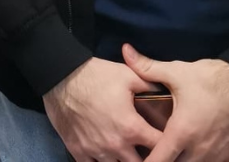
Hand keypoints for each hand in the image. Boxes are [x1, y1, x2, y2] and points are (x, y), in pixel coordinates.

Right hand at [43, 56, 163, 160]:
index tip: (167, 141)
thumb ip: (149, 86)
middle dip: (147, 158)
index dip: (167, 145)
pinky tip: (106, 156)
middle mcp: (116, 146)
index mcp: (131, 128)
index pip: (161, 147)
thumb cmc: (95, 75)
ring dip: (124, 161)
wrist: (60, 75)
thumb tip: (166, 92)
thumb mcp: (126, 75)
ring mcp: (96, 151)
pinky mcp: (79, 152)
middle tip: (146, 148)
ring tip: (126, 152)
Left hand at [123, 43, 228, 161]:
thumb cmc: (210, 79)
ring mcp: (219, 156)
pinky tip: (196, 153)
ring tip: (174, 152)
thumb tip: (125, 51)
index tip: (138, 159)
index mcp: (182, 132)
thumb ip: (147, 67)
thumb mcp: (176, 71)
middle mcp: (200, 150)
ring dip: (185, 161)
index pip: (160, 161)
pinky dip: (205, 161)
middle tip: (156, 151)